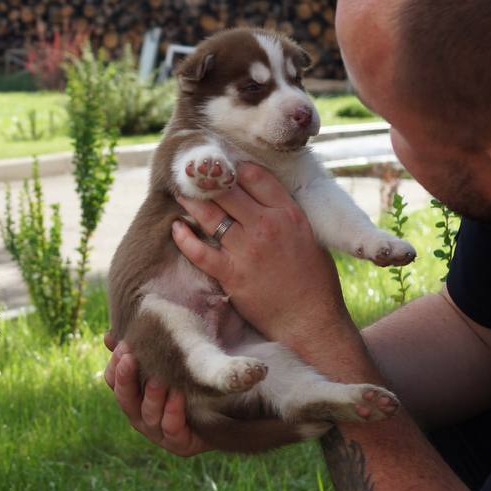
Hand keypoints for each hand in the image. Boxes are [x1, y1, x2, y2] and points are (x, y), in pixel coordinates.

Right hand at [102, 331, 209, 456]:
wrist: (223, 411)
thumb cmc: (188, 382)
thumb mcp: (167, 362)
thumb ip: (142, 350)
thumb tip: (107, 337)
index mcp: (133, 395)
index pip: (113, 381)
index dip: (116, 366)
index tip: (124, 346)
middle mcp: (140, 415)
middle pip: (125, 399)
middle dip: (126, 379)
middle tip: (130, 359)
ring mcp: (158, 432)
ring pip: (148, 414)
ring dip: (152, 397)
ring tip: (158, 380)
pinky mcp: (179, 444)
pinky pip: (172, 429)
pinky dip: (173, 412)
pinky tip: (178, 396)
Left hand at [171, 162, 350, 346]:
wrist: (310, 321)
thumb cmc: (314, 282)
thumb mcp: (308, 237)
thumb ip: (285, 216)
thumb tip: (264, 200)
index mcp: (289, 214)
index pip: (255, 176)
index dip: (234, 169)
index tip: (223, 169)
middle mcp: (267, 226)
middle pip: (227, 191)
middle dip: (207, 180)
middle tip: (192, 174)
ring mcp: (247, 250)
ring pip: (210, 215)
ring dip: (191, 201)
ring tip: (180, 193)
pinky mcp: (231, 274)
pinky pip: (199, 251)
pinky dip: (184, 238)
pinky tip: (176, 228)